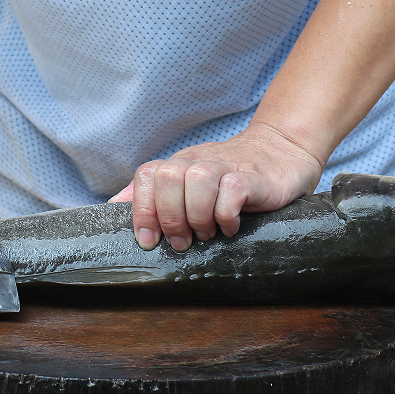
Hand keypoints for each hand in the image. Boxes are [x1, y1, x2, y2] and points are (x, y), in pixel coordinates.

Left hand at [109, 123, 322, 250]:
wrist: (282, 152)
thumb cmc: (230, 176)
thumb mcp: (187, 182)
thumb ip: (153, 193)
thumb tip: (112, 208)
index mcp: (177, 165)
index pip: (145, 176)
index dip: (142, 209)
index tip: (148, 240)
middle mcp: (196, 162)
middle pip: (166, 179)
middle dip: (170, 217)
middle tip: (183, 241)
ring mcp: (224, 166)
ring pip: (196, 183)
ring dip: (198, 217)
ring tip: (208, 233)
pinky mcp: (251, 177)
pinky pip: (230, 193)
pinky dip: (226, 216)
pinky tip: (231, 226)